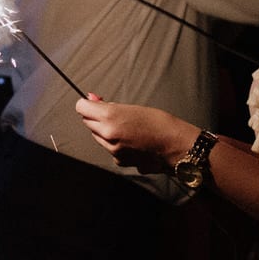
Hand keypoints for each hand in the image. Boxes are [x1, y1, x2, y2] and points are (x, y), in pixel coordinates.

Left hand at [75, 93, 195, 174]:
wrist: (176, 146)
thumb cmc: (160, 123)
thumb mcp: (134, 107)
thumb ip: (109, 106)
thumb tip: (90, 99)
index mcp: (110, 117)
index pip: (81, 108)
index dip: (87, 104)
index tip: (92, 103)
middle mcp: (108, 135)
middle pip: (88, 123)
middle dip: (96, 118)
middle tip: (114, 114)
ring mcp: (113, 150)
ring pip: (98, 137)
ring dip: (106, 132)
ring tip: (128, 129)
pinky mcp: (120, 161)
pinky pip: (110, 149)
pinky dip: (116, 145)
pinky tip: (132, 142)